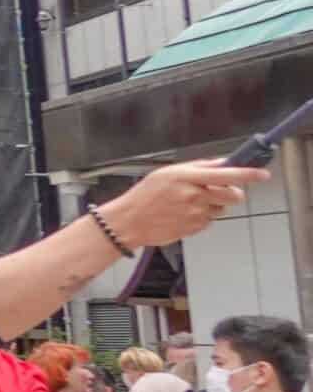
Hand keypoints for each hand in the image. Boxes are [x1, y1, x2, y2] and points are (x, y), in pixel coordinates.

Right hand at [102, 160, 267, 247]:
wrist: (130, 221)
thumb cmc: (145, 195)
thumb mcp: (167, 172)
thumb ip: (198, 167)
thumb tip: (222, 163)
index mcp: (188, 178)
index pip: (226, 174)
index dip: (248, 174)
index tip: (262, 174)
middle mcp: (195, 195)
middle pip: (233, 195)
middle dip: (231, 193)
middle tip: (216, 191)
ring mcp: (197, 213)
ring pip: (221, 208)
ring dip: (212, 205)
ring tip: (188, 204)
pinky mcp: (196, 228)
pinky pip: (209, 220)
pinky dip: (201, 217)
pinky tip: (183, 214)